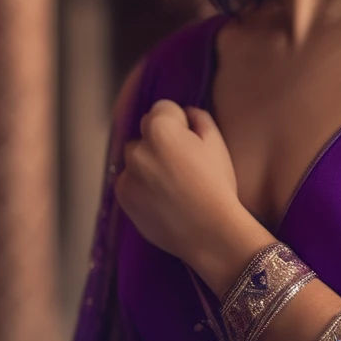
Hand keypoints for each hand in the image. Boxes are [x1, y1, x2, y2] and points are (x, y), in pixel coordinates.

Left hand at [115, 100, 245, 269]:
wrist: (210, 232)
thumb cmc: (218, 184)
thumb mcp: (217, 143)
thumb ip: (199, 118)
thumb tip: (186, 114)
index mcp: (160, 129)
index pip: (162, 108)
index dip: (179, 121)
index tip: (190, 138)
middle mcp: (137, 148)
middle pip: (146, 133)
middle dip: (160, 140)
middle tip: (182, 162)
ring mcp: (127, 174)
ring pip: (135, 158)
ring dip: (147, 163)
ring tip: (171, 184)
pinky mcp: (123, 198)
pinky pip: (129, 182)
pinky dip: (140, 185)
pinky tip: (161, 198)